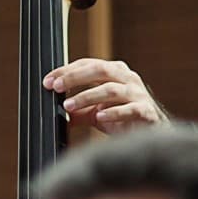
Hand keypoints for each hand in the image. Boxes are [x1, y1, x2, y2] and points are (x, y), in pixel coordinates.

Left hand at [43, 58, 168, 133]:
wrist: (149, 135)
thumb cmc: (122, 118)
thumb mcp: (95, 112)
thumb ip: (77, 110)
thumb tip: (53, 113)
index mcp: (114, 73)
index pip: (88, 64)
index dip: (67, 70)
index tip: (48, 81)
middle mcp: (127, 79)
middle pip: (100, 70)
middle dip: (75, 77)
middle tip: (56, 87)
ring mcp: (138, 94)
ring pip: (111, 89)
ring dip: (88, 96)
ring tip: (69, 105)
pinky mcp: (145, 111)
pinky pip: (129, 109)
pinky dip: (113, 112)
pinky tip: (99, 117)